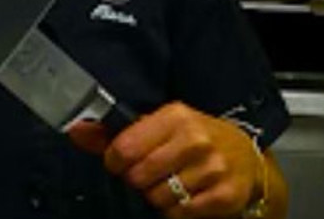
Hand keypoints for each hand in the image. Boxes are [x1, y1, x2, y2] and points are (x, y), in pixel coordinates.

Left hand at [69, 102, 260, 217]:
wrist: (247, 158)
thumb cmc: (196, 139)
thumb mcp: (160, 126)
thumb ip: (117, 132)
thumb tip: (76, 131)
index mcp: (176, 116)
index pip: (124, 148)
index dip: (116, 161)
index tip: (122, 162)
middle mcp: (195, 139)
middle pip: (138, 177)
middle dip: (138, 181)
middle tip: (150, 175)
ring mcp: (212, 169)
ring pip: (157, 199)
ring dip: (158, 197)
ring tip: (172, 183)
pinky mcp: (224, 196)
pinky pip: (179, 215)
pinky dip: (176, 212)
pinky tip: (186, 196)